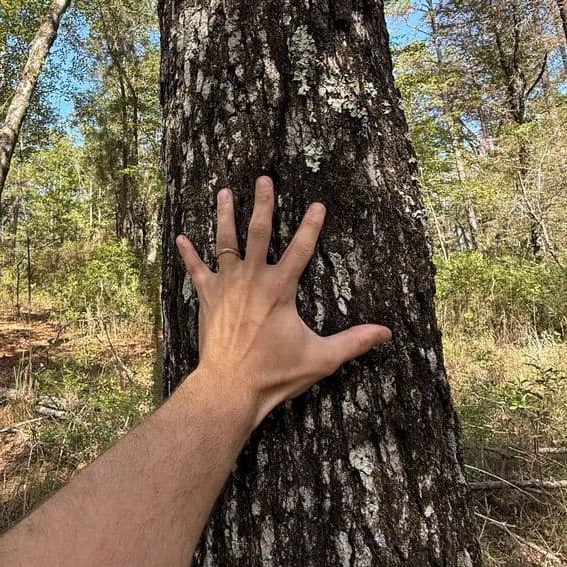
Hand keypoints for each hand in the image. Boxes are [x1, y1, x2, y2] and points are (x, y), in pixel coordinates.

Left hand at [176, 176, 390, 426]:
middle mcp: (252, 279)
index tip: (318, 204)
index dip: (312, 225)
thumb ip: (354, 342)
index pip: (301, 249)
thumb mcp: (321, 358)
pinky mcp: (207, 298)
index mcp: (280, 289)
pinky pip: (195, 270)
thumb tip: (386, 333)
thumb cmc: (275, 373)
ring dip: (224, 215)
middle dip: (263, 203)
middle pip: (258, 232)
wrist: (230, 387)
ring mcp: (227, 286)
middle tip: (264, 178)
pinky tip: (180, 238)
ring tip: (224, 191)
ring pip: (224, 242)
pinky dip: (188, 254)